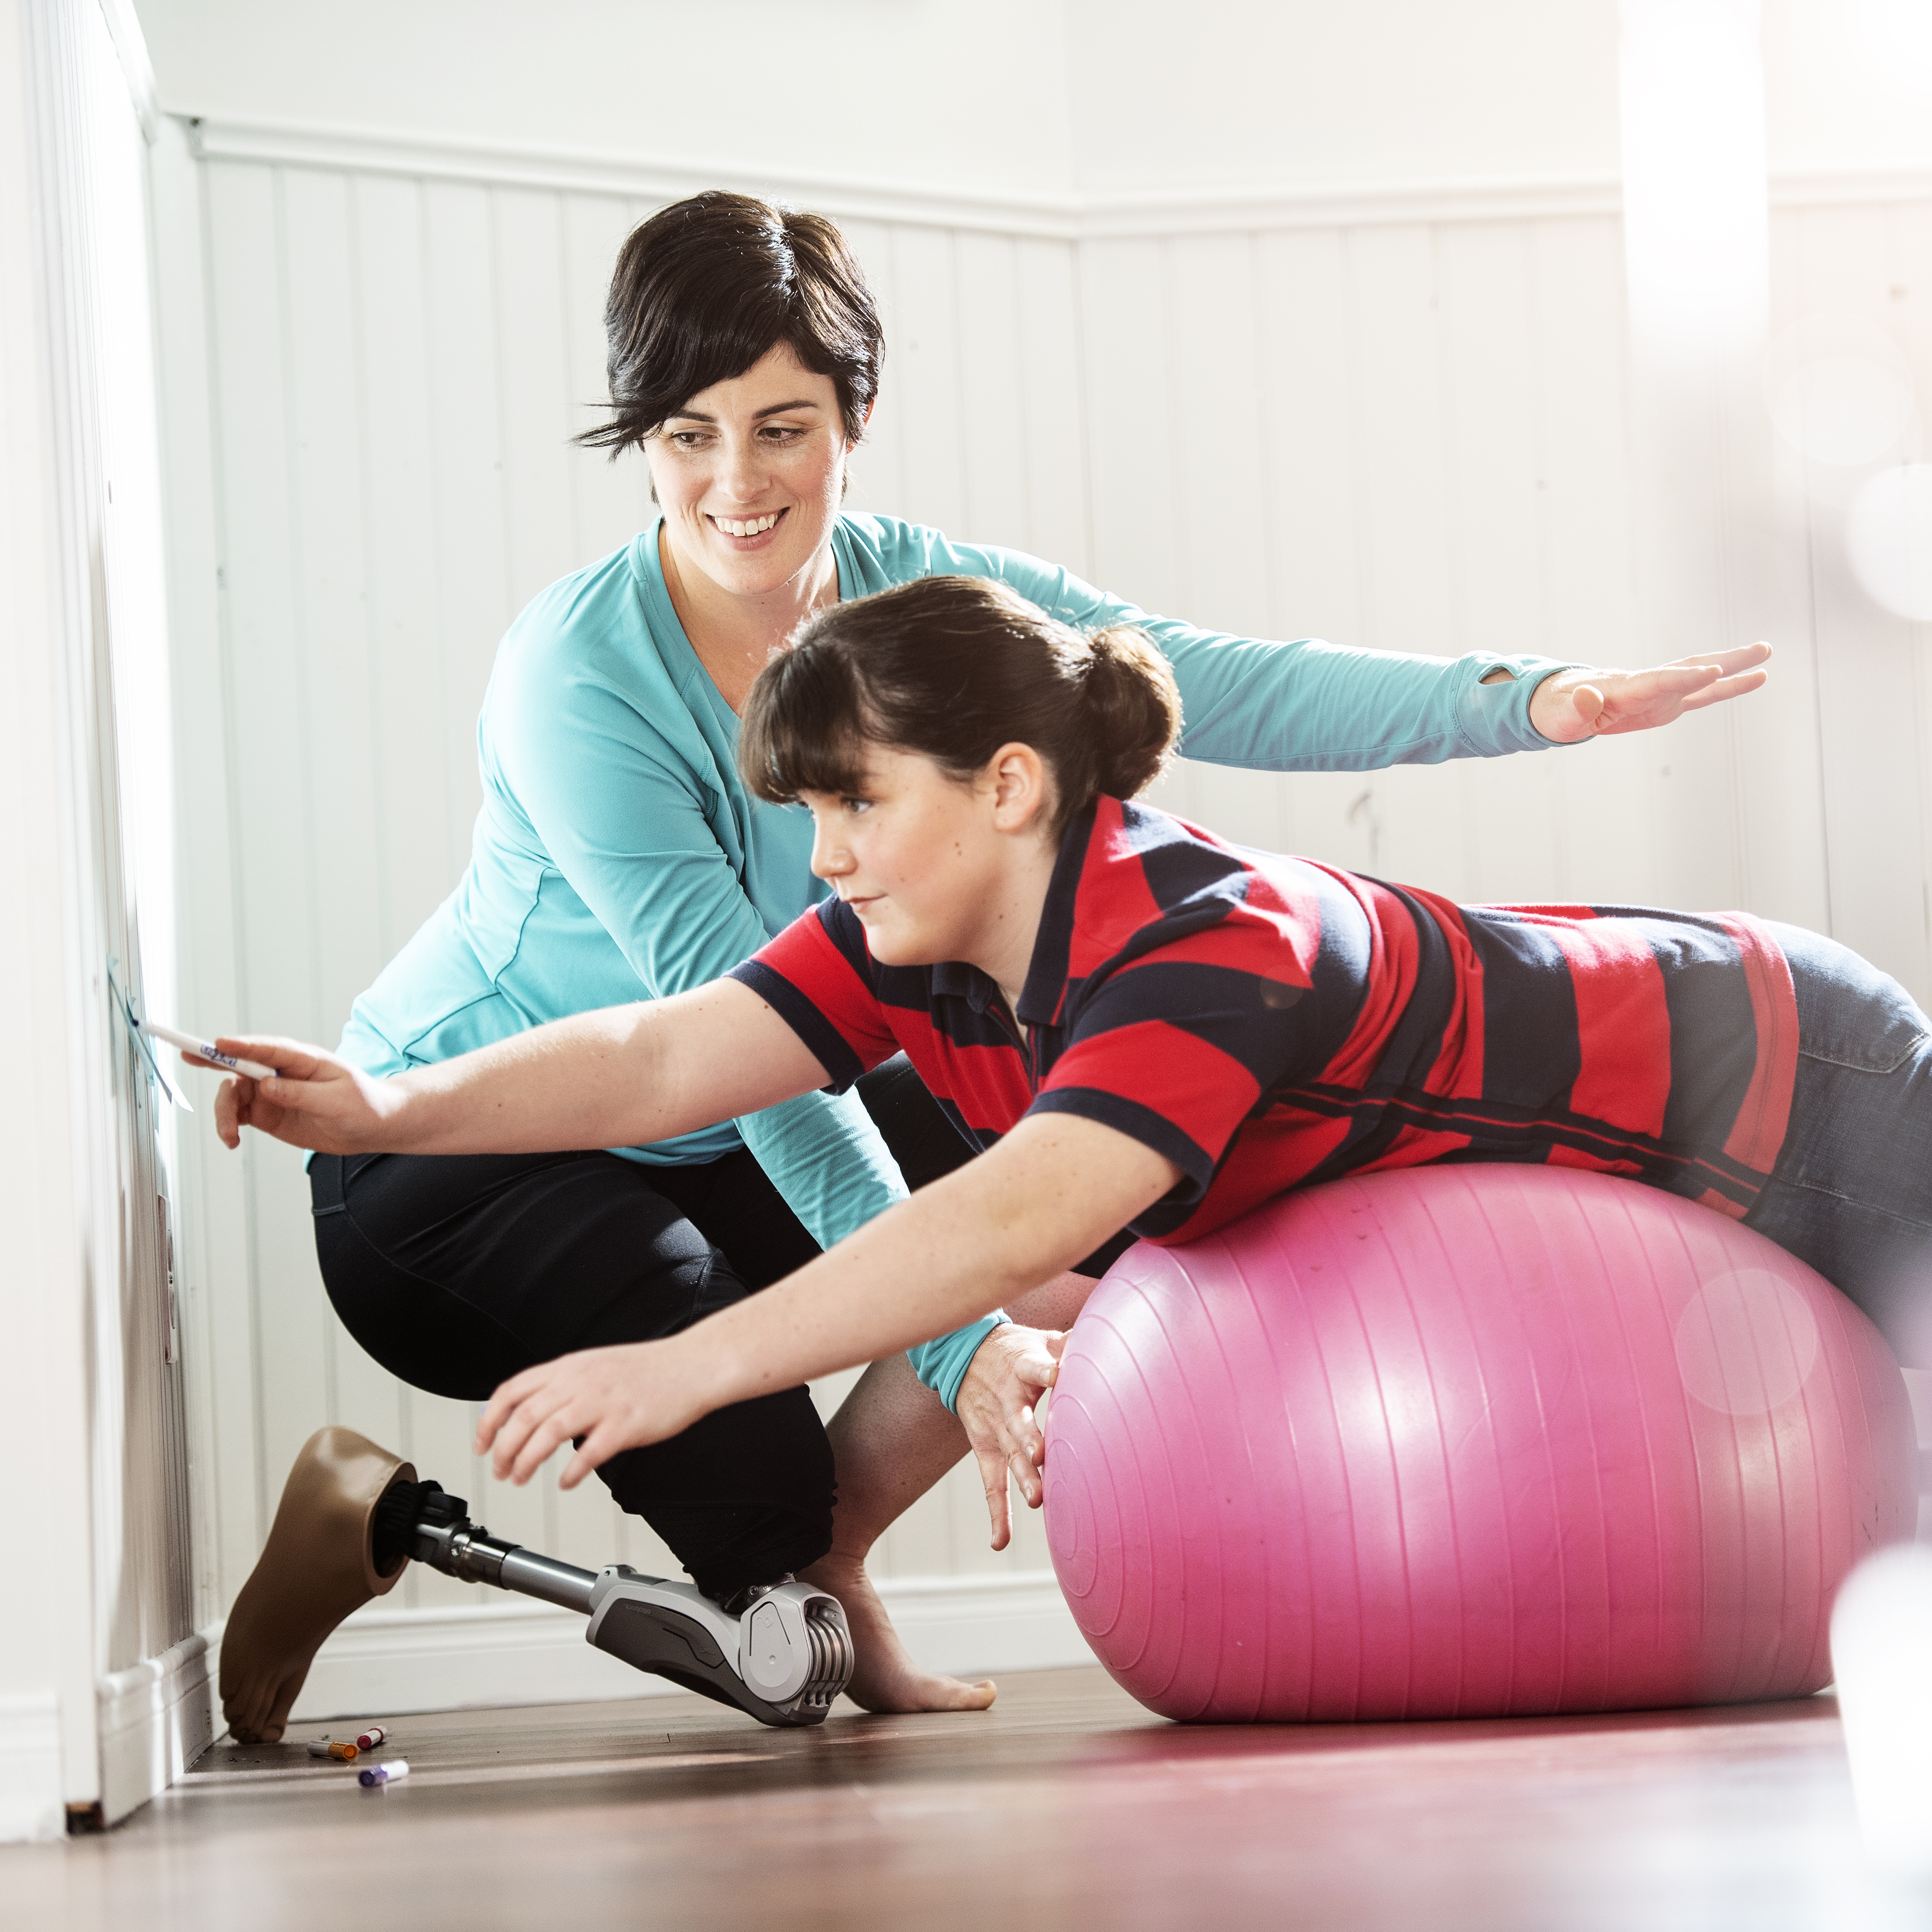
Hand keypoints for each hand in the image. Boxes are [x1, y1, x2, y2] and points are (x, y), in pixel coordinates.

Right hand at [200, 1037, 399, 1154]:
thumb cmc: (362, 1104)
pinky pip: (237, 1115)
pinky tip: (230, 1139)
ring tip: (228, 1134)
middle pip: (241, 1063)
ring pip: (233, 1093)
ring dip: (223, 1111)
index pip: (268, 1048)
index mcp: (303, 1059)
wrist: (370, 1127)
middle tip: (187, 1054)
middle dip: (213, 1058)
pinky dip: (228, 1125)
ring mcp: (270, 1092)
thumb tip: (267, 1086)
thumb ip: (300, 1093)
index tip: (219, 1043)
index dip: (242, 1045)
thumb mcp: (336, 1100)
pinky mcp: (266, 1112)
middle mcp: (281, 1071)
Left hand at [475, 1339, 707, 1488]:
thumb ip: (563, 1384)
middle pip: (523, 1417)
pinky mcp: (624, 1426)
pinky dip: (571, 1473)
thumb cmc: (648, 1370)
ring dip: (526, 1462)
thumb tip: (532, 1409)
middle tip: (501, 1470)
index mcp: (569, 1368)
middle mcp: (580, 1383)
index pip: (511, 1391)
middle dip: (503, 1450)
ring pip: (547, 1435)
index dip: (488, 1421)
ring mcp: (602, 1404)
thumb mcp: (594, 1365)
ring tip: (521, 1478)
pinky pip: (588, 1455)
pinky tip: (567, 1482)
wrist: (691, 1366)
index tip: (481, 1443)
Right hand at [953, 1323, 1066, 1550]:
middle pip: (1019, 1422)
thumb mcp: (1039, 1338)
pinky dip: (996, 1513)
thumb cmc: (1015, 1349)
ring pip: (1009, 1456)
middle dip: (1030, 1440)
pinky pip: (990, 1484)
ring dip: (1022, 1478)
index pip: (1035, 1368)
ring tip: (1037, 1499)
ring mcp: (995, 1428)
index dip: (1047, 1371)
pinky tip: (1000, 1541)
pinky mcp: (986, 1448)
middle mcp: (1007, 1401)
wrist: (963, 1355)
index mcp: (1022, 1367)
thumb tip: (1105, 1333)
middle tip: (1040, 1457)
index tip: (1058, 1375)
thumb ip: (1068, 1342)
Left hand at [1523, 641, 1770, 742]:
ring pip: (1702, 676)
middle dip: (1724, 661)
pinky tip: (1756, 679)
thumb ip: (1577, 708)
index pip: (1660, 681)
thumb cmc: (1559, 710)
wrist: (1561, 702)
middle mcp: (1649, 685)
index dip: (1684, 678)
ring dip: (1734, 667)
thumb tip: (1586, 697)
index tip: (1712, 671)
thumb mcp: (1561, 716)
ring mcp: (1660, 693)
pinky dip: (1727, 686)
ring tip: (1767, 655)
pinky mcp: (1666, 704)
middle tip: (1760, 649)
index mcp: (1625, 688)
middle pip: (1690, 669)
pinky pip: (1701, 694)